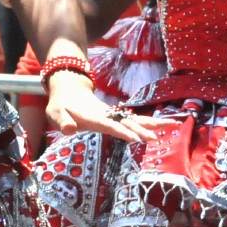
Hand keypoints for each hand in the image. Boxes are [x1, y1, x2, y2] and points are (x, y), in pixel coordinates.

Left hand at [44, 71, 165, 143]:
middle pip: (128, 121)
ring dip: (152, 123)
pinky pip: (133, 120)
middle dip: (143, 129)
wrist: (69, 89)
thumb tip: (68, 129)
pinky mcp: (115, 116)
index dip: (122, 131)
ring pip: (135, 119)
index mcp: (93, 116)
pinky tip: (160, 127)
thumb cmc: (61, 104)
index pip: (110, 125)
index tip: (135, 138)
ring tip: (171, 125)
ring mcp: (112, 115)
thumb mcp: (55, 113)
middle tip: (157, 137)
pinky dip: (147, 123)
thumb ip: (62, 121)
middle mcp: (107, 115)